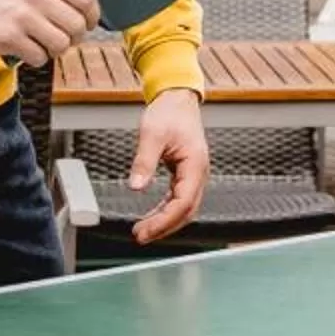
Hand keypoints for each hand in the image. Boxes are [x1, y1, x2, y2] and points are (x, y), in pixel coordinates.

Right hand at [0, 0, 99, 64]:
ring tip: (44, 43)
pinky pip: (39, 57)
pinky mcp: (8, 37)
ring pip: (60, 44)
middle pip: (76, 26)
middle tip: (64, 37)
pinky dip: (36, 57)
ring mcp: (22, 16)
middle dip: (74, 36)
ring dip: (56, 49)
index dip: (93, 15)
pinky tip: (26, 48)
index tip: (88, 23)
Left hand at [126, 88, 210, 242]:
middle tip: (140, 236)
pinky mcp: (186, 174)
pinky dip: (165, 210)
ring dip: (164, 221)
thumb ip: (144, 162)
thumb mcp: (152, 135)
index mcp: (195, 165)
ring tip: (142, 231)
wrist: (177, 99)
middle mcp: (199, 173)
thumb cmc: (169, 112)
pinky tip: (151, 216)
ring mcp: (194, 175)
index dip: (164, 220)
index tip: (145, 230)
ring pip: (183, 208)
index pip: (183, 202)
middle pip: (186, 211)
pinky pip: (178, 199)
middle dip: (164, 227)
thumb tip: (135, 187)